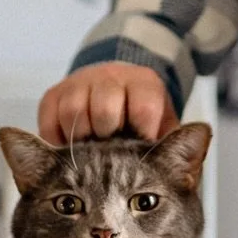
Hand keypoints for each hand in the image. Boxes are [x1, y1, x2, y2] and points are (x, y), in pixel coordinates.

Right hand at [38, 62, 177, 143]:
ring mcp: (79, 83)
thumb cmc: (141, 120)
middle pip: (105, 108)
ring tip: (90, 152)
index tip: (141, 150)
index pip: (143, 107)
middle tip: (111, 154)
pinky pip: (49, 119)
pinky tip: (69, 151)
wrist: (116, 89)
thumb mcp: (163, 126)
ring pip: (74, 111)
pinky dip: (57, 140)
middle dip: (108, 137)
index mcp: (143, 84)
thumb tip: (188, 160)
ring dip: (81, 138)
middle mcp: (111, 77)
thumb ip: (174, 143)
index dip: (142, 133)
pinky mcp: (54, 93)